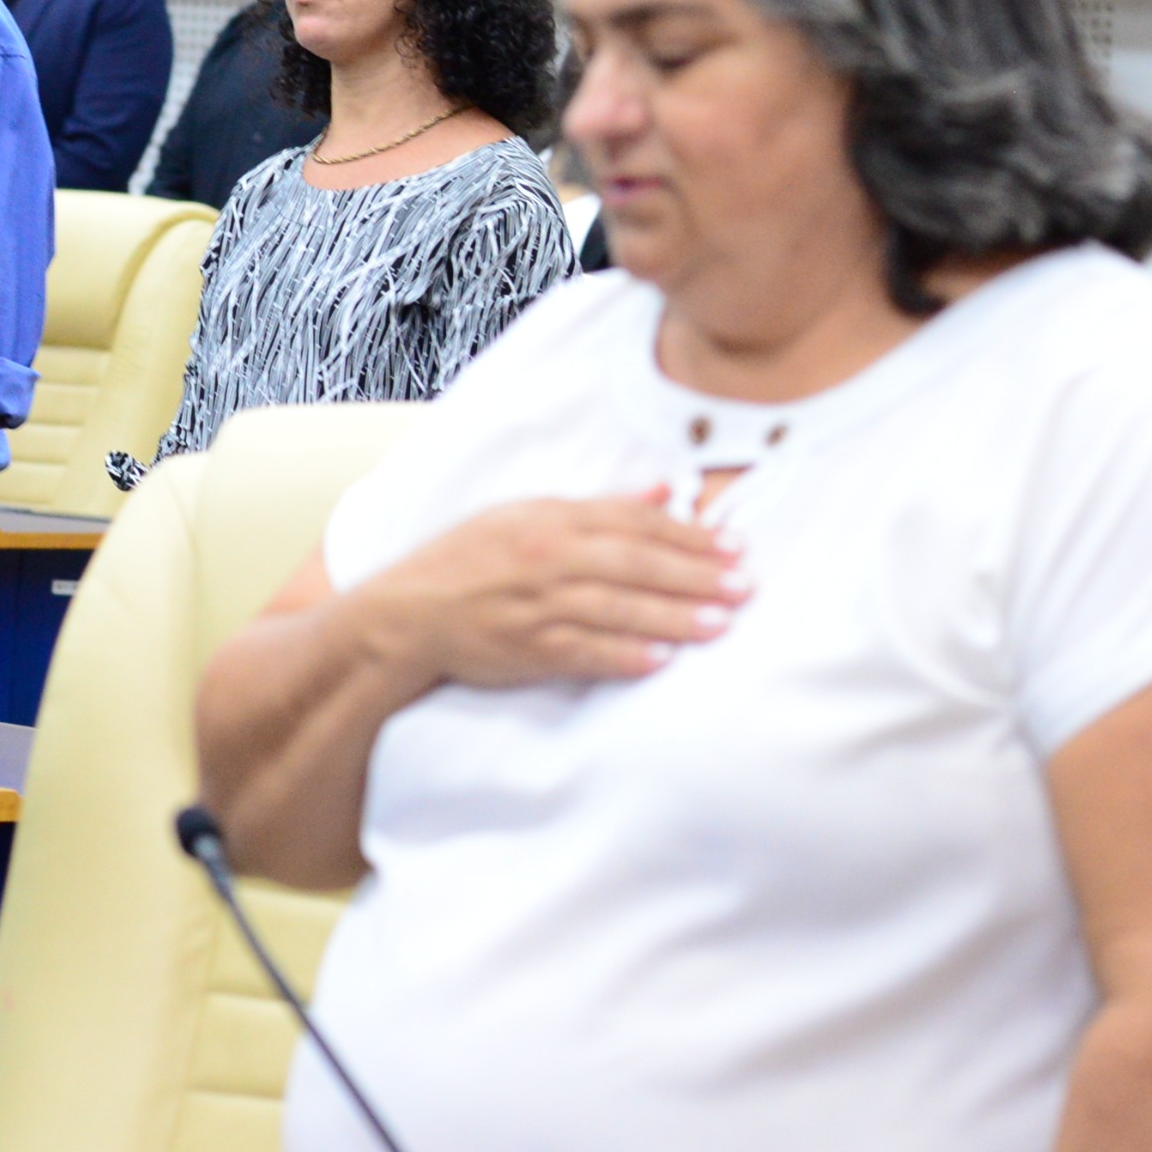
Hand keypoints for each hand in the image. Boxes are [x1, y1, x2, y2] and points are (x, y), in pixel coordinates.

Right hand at [359, 494, 743, 689]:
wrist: (406, 614)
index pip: (631, 520)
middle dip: (694, 574)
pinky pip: (583, 652)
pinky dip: (623, 657)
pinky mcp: (526, 649)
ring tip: (722, 623)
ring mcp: (536, 605)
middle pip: (634, 562)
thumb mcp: (524, 514)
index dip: (687, 532)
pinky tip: (662, 661)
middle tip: (745, 584)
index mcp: (549, 519)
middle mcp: (546, 558)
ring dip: (673, 616)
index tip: (733, 544)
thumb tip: (661, 490)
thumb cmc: (466, 561)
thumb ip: (597, 506)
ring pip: (617, 608)